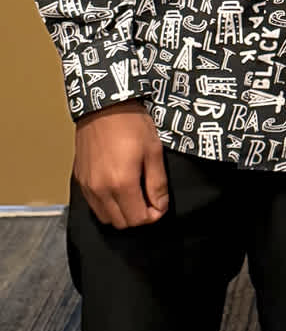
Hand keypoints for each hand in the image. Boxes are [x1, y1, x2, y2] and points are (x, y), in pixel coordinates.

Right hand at [73, 100, 168, 228]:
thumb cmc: (132, 126)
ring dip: (122, 214)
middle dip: (139, 217)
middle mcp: (100, 190)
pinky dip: (108, 206)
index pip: (138, 219)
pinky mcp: (80, 180)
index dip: (154, 215)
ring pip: (105, 217)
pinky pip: (94, 205)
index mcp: (121, 184)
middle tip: (150, 201)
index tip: (160, 204)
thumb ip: (157, 184)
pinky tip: (119, 191)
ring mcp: (87, 186)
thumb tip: (160, 206)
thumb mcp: (153, 152)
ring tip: (135, 196)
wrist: (104, 107)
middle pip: (121, 223)